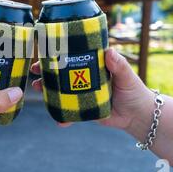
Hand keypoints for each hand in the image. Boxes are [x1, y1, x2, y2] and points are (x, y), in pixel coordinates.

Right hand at [31, 48, 153, 130]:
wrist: (138, 115)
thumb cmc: (134, 90)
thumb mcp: (127, 75)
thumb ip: (119, 65)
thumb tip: (109, 52)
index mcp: (92, 66)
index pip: (71, 57)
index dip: (57, 55)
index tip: (44, 52)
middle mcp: (84, 78)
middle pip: (60, 74)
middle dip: (45, 72)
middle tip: (34, 72)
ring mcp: (81, 94)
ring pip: (60, 91)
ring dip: (47, 90)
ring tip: (36, 88)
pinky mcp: (83, 110)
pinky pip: (69, 112)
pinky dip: (62, 116)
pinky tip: (57, 120)